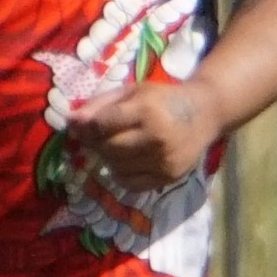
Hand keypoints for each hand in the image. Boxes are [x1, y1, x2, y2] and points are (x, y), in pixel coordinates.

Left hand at [55, 74, 223, 210]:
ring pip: (117, 167)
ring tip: (117, 147)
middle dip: (95, 143)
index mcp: (145, 110)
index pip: (101, 125)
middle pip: (107, 148)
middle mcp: (155, 137)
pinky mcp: (169, 176)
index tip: (78, 126)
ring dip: (109, 158)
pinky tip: (126, 162)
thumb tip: (71, 122)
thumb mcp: (132, 91)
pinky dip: (121, 175)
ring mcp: (163, 160)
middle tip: (96, 137)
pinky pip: (131, 184)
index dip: (84, 127)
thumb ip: (100, 104)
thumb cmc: (162, 99)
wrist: (205, 115)